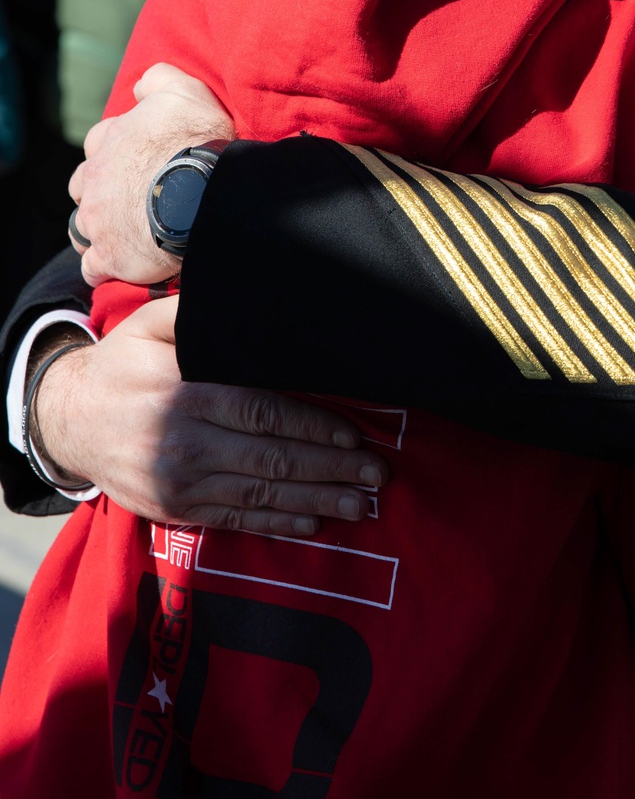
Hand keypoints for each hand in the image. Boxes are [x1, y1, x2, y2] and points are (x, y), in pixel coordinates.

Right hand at [33, 297, 388, 531]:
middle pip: (270, 458)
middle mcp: (184, 442)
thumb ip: (198, 313)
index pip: (262, 411)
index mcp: (185, 392)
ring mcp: (179, 481)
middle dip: (330, 468)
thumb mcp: (149, 324)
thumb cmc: (123, 363)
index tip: (356, 433)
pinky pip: (235, 519)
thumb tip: (247, 297)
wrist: (68, 420)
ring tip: (362, 505)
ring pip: (260, 494)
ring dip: (316, 501)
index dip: (313, 425)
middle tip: (378, 474)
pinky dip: (277, 524)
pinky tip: (313, 523)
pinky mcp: (175, 508)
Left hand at [69, 63, 234, 285]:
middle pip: (83, 186)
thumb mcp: (183, 92)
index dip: (116, 150)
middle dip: (99, 191)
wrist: (204, 190)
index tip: (136, 159)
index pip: (98, 142)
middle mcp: (94, 178)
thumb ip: (158, 80)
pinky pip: (93, 266)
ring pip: (81, 227)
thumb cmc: (195, 141)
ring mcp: (97, 219)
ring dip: (97, 229)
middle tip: (130, 198)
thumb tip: (141, 86)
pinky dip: (103, 266)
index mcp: (108, 140)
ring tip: (122, 234)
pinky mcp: (108, 254)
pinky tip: (120, 264)